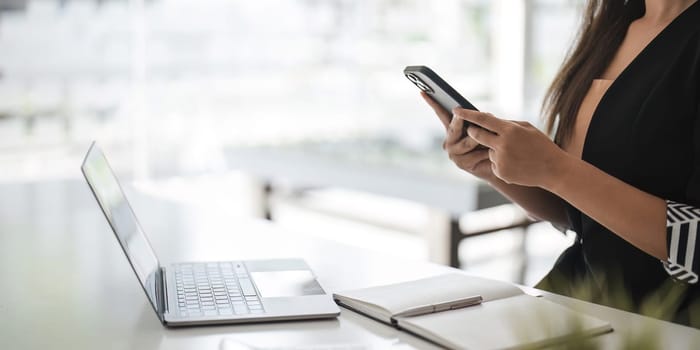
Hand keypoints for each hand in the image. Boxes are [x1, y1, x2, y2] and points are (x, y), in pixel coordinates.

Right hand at [420, 92, 494, 180]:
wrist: (501, 166)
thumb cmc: (492, 144)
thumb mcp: (485, 128)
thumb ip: (480, 122)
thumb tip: (484, 116)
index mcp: (452, 130)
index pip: (441, 114)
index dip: (432, 103)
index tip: (423, 91)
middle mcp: (449, 141)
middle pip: (453, 128)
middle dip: (459, 120)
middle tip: (461, 113)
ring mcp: (454, 154)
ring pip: (467, 142)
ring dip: (480, 138)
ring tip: (493, 135)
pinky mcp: (462, 164)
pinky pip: (476, 154)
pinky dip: (487, 151)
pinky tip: (493, 152)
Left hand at [453, 108, 569, 187]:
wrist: (553, 170)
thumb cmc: (541, 145)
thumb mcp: (527, 128)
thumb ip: (506, 124)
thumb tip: (486, 119)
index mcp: (510, 130)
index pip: (482, 119)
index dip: (467, 114)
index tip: (456, 109)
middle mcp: (502, 145)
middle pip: (477, 135)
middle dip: (472, 132)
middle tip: (472, 129)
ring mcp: (500, 160)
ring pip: (487, 151)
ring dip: (495, 150)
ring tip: (516, 154)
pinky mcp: (500, 172)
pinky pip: (493, 163)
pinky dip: (500, 162)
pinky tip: (516, 164)